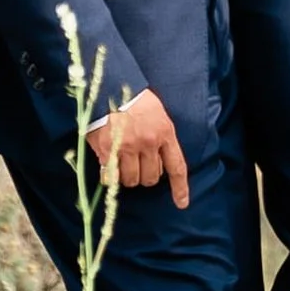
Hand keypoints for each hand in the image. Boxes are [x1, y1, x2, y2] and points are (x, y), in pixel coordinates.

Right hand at [88, 88, 189, 208]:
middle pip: (151, 178)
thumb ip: (161, 136)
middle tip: (136, 163)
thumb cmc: (134, 99)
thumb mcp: (157, 114)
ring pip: (131, 180)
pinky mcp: (108, 150)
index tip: (182, 204)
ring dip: (126, 177)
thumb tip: (158, 162)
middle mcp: (148, 142)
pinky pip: (111, 177)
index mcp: (165, 132)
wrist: (109, 86)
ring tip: (121, 161)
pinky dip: (109, 176)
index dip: (180, 188)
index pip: (176, 166)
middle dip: (145, 175)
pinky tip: (107, 165)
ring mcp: (128, 147)